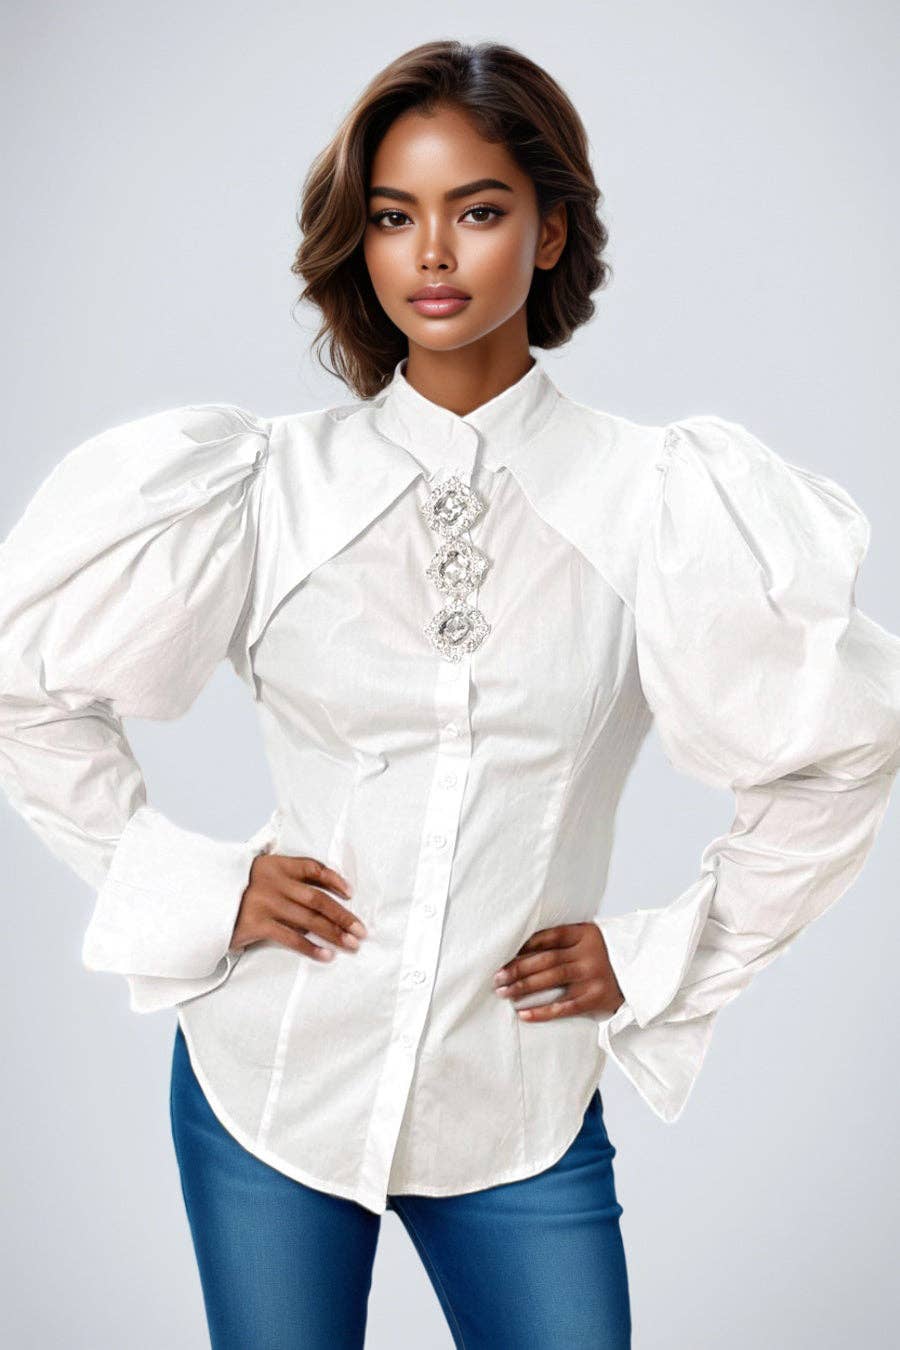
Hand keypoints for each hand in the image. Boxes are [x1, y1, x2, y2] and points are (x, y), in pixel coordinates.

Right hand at [230, 853, 365, 962]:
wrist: (201, 902)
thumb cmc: (236, 892)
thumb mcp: (259, 876)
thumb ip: (285, 882)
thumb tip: (322, 902)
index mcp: (276, 865)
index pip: (313, 868)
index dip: (335, 879)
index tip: (350, 893)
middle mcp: (273, 882)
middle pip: (317, 899)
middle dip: (342, 916)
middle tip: (361, 930)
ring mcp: (265, 903)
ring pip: (309, 920)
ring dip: (333, 933)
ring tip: (351, 945)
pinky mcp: (257, 924)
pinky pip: (291, 938)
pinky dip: (311, 947)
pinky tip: (326, 955)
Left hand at [492, 922, 624, 1021]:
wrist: (643, 973)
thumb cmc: (606, 955)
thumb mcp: (590, 938)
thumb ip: (564, 939)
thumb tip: (522, 947)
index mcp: (585, 934)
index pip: (549, 936)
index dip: (524, 944)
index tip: (503, 953)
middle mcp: (589, 954)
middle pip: (546, 960)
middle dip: (518, 968)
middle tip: (496, 978)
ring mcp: (593, 976)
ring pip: (552, 981)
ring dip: (524, 987)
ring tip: (503, 993)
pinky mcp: (596, 998)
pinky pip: (564, 1007)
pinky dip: (542, 1012)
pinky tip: (523, 1014)